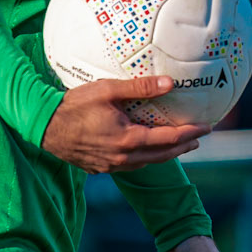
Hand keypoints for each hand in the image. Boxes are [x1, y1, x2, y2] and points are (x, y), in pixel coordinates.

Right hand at [41, 77, 207, 173]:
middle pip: (162, 155)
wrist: (43, 127)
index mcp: (128, 139)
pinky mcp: (100, 168)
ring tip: (177, 145)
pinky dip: (144, 157)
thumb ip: (140, 88)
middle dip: (183, 147)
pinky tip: (144, 150)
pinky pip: (129, 165)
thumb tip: (169, 83)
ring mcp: (111, 166)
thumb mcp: (107, 90)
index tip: (207, 126)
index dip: (191, 132)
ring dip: (165, 154)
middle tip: (198, 138)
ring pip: (146, 163)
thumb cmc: (73, 106)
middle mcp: (123, 158)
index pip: (169, 138)